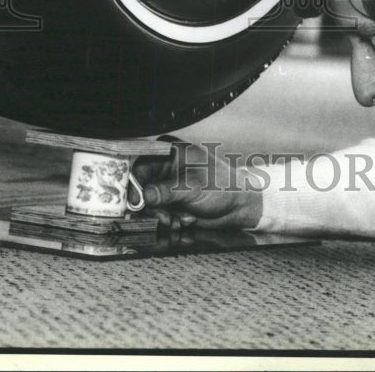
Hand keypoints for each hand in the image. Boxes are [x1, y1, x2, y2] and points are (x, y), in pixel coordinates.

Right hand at [132, 137, 262, 231]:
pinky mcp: (169, 204)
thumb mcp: (195, 186)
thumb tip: (145, 196)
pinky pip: (157, 215)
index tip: (135, 203)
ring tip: (177, 222)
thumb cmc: (223, 186)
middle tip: (164, 218)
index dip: (134, 185)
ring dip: (160, 218)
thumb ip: (168, 191)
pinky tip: (183, 222)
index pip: (141, 166)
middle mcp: (164, 167)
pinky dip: (167, 222)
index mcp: (169, 152)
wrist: (239, 206)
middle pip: (141, 188)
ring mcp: (166, 186)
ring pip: (147, 206)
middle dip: (151, 208)